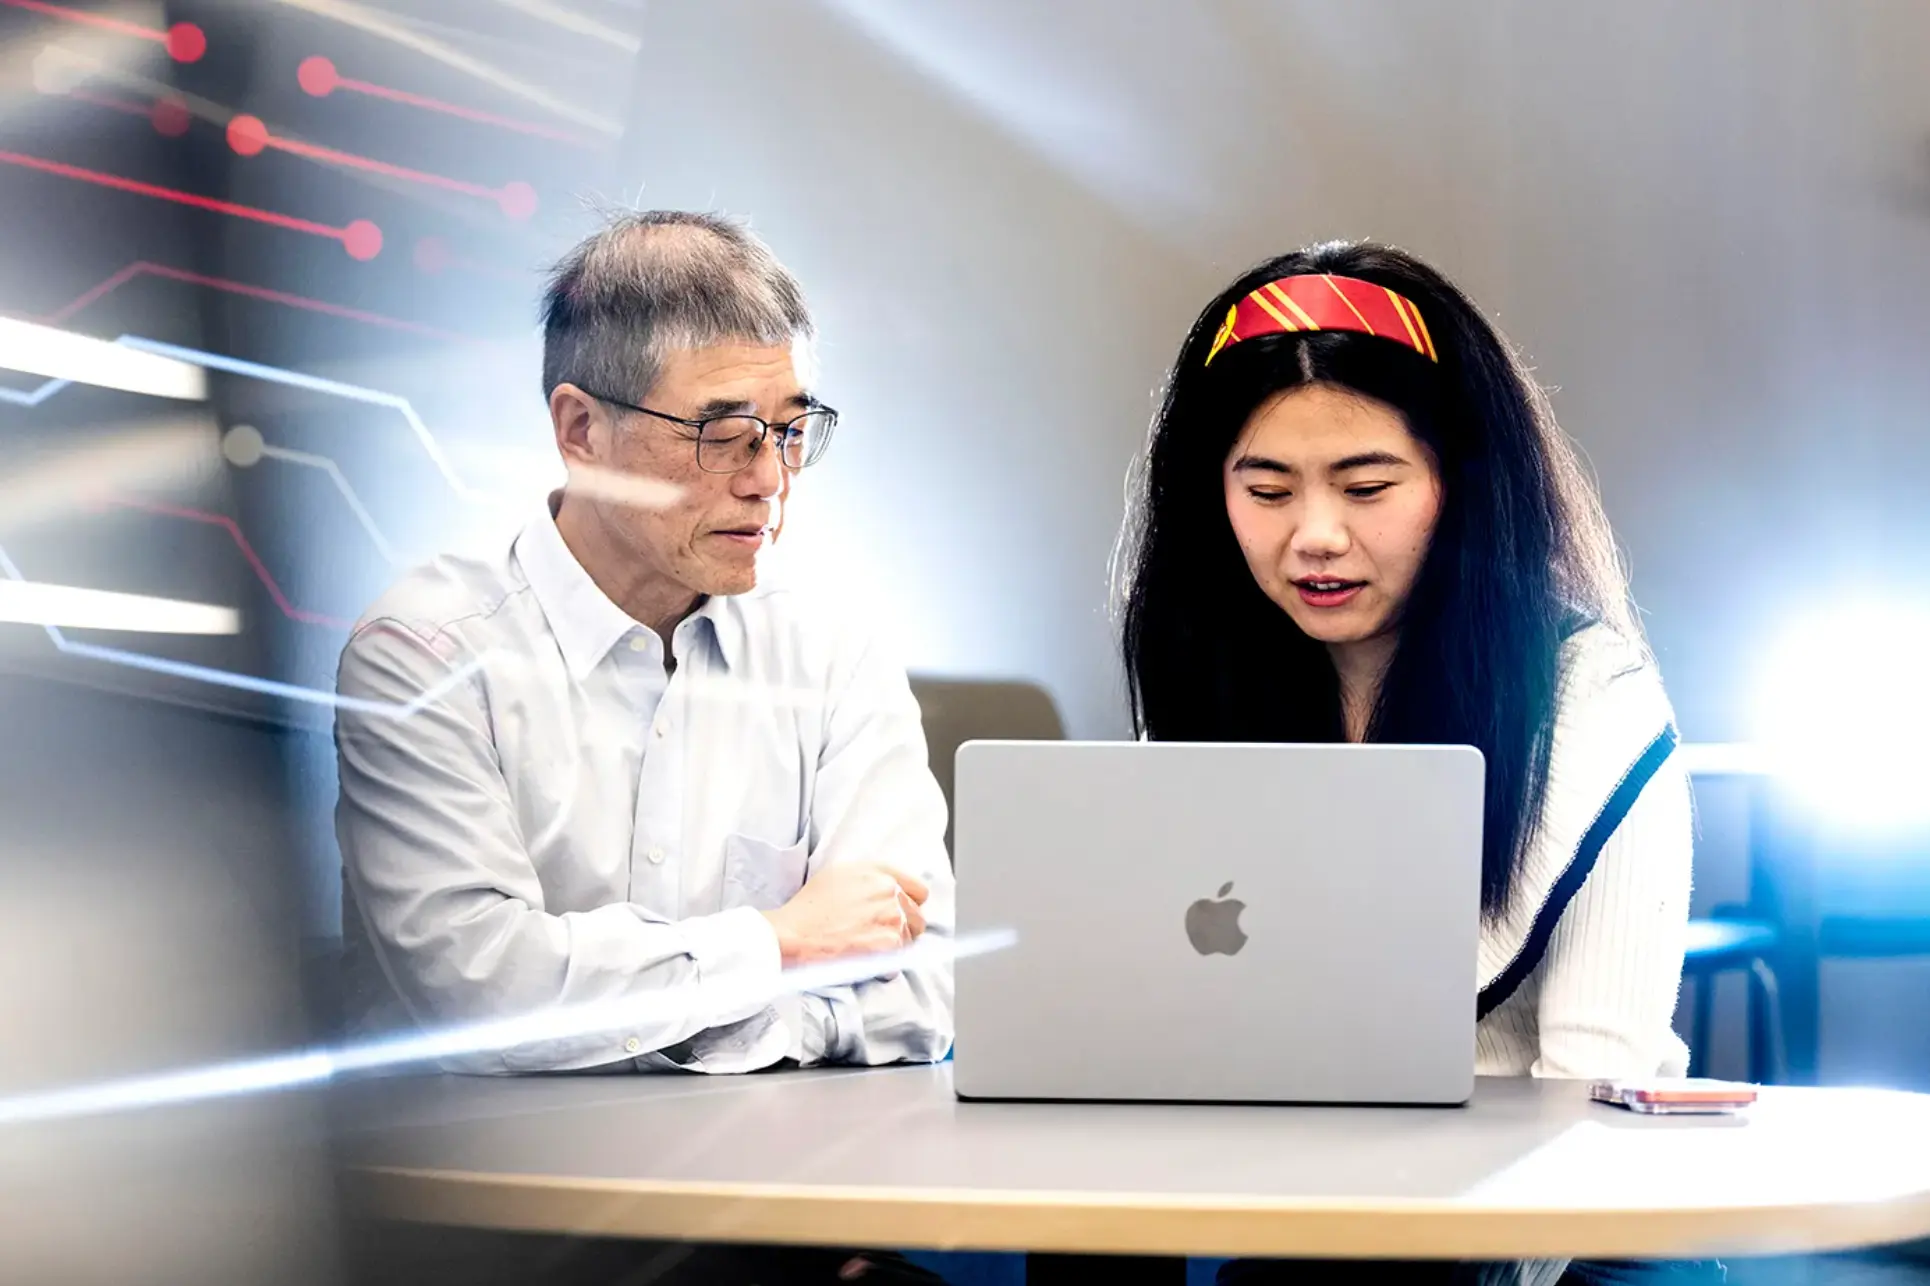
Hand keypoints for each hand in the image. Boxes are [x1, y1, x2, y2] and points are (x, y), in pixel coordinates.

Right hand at [760, 863, 928, 966]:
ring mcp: (892, 917)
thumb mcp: (838, 875)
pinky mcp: (890, 943)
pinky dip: (886, 965)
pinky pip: (899, 959)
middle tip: (878, 937)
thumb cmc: (809, 908)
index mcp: (879, 872)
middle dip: (904, 928)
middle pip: (918, 917)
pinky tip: (864, 960)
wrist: (794, 935)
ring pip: (910, 939)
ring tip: (866, 949)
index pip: (918, 890)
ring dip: (893, 947)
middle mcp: (890, 890)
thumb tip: (892, 890)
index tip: (901, 914)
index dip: (910, 904)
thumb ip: (871, 878)